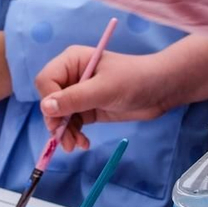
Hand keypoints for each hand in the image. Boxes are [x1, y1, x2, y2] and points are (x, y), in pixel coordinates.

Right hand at [34, 47, 170, 150]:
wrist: (162, 89)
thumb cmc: (135, 80)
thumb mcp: (104, 89)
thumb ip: (74, 98)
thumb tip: (45, 107)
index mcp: (72, 61)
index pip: (46, 81)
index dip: (48, 100)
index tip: (58, 119)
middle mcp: (72, 76)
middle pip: (49, 101)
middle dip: (56, 121)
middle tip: (66, 141)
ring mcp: (79, 93)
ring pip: (59, 116)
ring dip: (64, 132)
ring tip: (76, 146)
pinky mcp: (88, 109)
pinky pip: (72, 123)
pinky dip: (74, 134)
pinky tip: (83, 143)